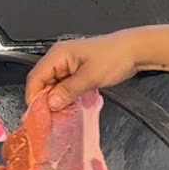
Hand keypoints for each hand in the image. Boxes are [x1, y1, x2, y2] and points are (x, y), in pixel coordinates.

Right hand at [25, 33, 142, 111]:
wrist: (135, 51)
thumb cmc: (115, 56)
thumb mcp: (91, 76)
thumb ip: (69, 90)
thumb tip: (51, 103)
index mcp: (58, 54)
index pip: (35, 77)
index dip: (33, 97)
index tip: (36, 114)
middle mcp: (60, 58)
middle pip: (42, 83)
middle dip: (44, 100)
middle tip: (49, 118)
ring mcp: (68, 65)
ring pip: (53, 86)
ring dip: (56, 100)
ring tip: (60, 114)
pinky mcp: (77, 72)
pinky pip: (64, 86)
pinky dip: (65, 97)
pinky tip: (69, 107)